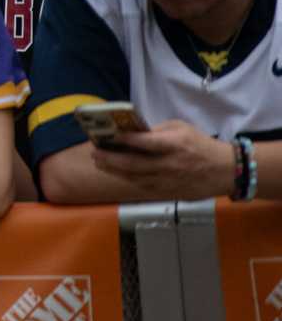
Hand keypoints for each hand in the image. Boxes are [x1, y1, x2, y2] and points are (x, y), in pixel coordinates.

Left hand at [91, 120, 233, 197]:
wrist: (226, 171)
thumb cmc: (201, 144)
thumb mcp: (181, 128)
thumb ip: (157, 130)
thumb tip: (133, 132)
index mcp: (174, 145)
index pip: (144, 143)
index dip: (123, 140)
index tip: (106, 135)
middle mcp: (169, 165)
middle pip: (133, 164)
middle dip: (110, 159)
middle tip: (95, 152)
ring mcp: (169, 181)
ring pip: (135, 178)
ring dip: (114, 170)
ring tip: (100, 163)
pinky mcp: (170, 192)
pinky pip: (144, 187)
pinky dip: (128, 179)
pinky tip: (118, 173)